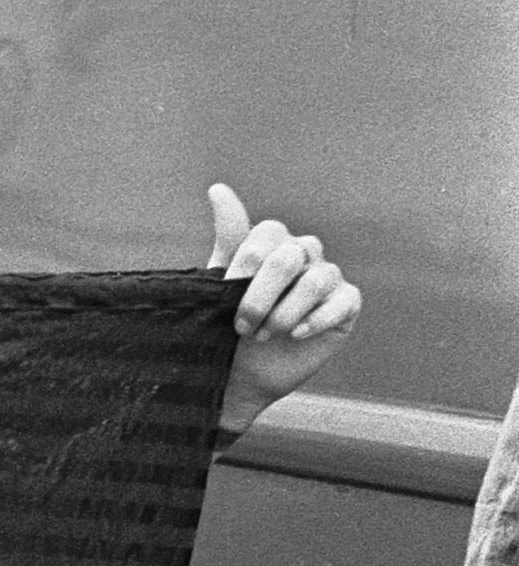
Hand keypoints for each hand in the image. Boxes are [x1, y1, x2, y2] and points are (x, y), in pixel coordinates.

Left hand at [208, 181, 362, 437]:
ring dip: (283, 314)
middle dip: (259, 297)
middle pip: (288, 257)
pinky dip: (315, 320)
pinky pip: (342, 301)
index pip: (266, 235)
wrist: (243, 376)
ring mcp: (328, 276)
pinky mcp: (347, 304)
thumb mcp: (220, 285)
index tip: (224, 296)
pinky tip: (296, 336)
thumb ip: (228, 238)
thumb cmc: (229, 328)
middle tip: (242, 327)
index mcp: (273, 242)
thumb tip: (218, 188)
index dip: (245, 268)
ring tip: (264, 337)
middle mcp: (303, 253)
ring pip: (314, 281)